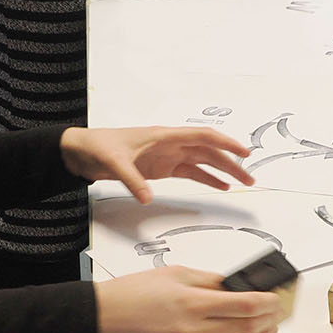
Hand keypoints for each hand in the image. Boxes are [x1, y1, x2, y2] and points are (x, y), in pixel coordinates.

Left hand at [60, 125, 254, 203]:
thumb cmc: (98, 146)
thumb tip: (148, 197)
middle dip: (231, 162)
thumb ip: (133, 180)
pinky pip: (191, 172)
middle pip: (209, 151)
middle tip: (250, 178)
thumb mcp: (114, 163)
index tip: (244, 152)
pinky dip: (207, 178)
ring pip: (203, 161)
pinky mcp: (162, 168)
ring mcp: (168, 155)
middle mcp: (171, 143)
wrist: (82, 151)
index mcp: (165, 135)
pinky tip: (220, 186)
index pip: (203, 136)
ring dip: (223, 171)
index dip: (226, 143)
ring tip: (242, 183)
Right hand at [94, 265, 282, 332]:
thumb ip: (210, 281)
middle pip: (248, 330)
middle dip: (271, 321)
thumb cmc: (130, 296)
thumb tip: (238, 286)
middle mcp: (193, 331)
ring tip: (266, 332)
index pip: (247, 306)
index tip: (277, 298)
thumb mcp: (174, 275)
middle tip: (277, 313)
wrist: (100, 322)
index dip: (270, 302)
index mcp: (192, 303)